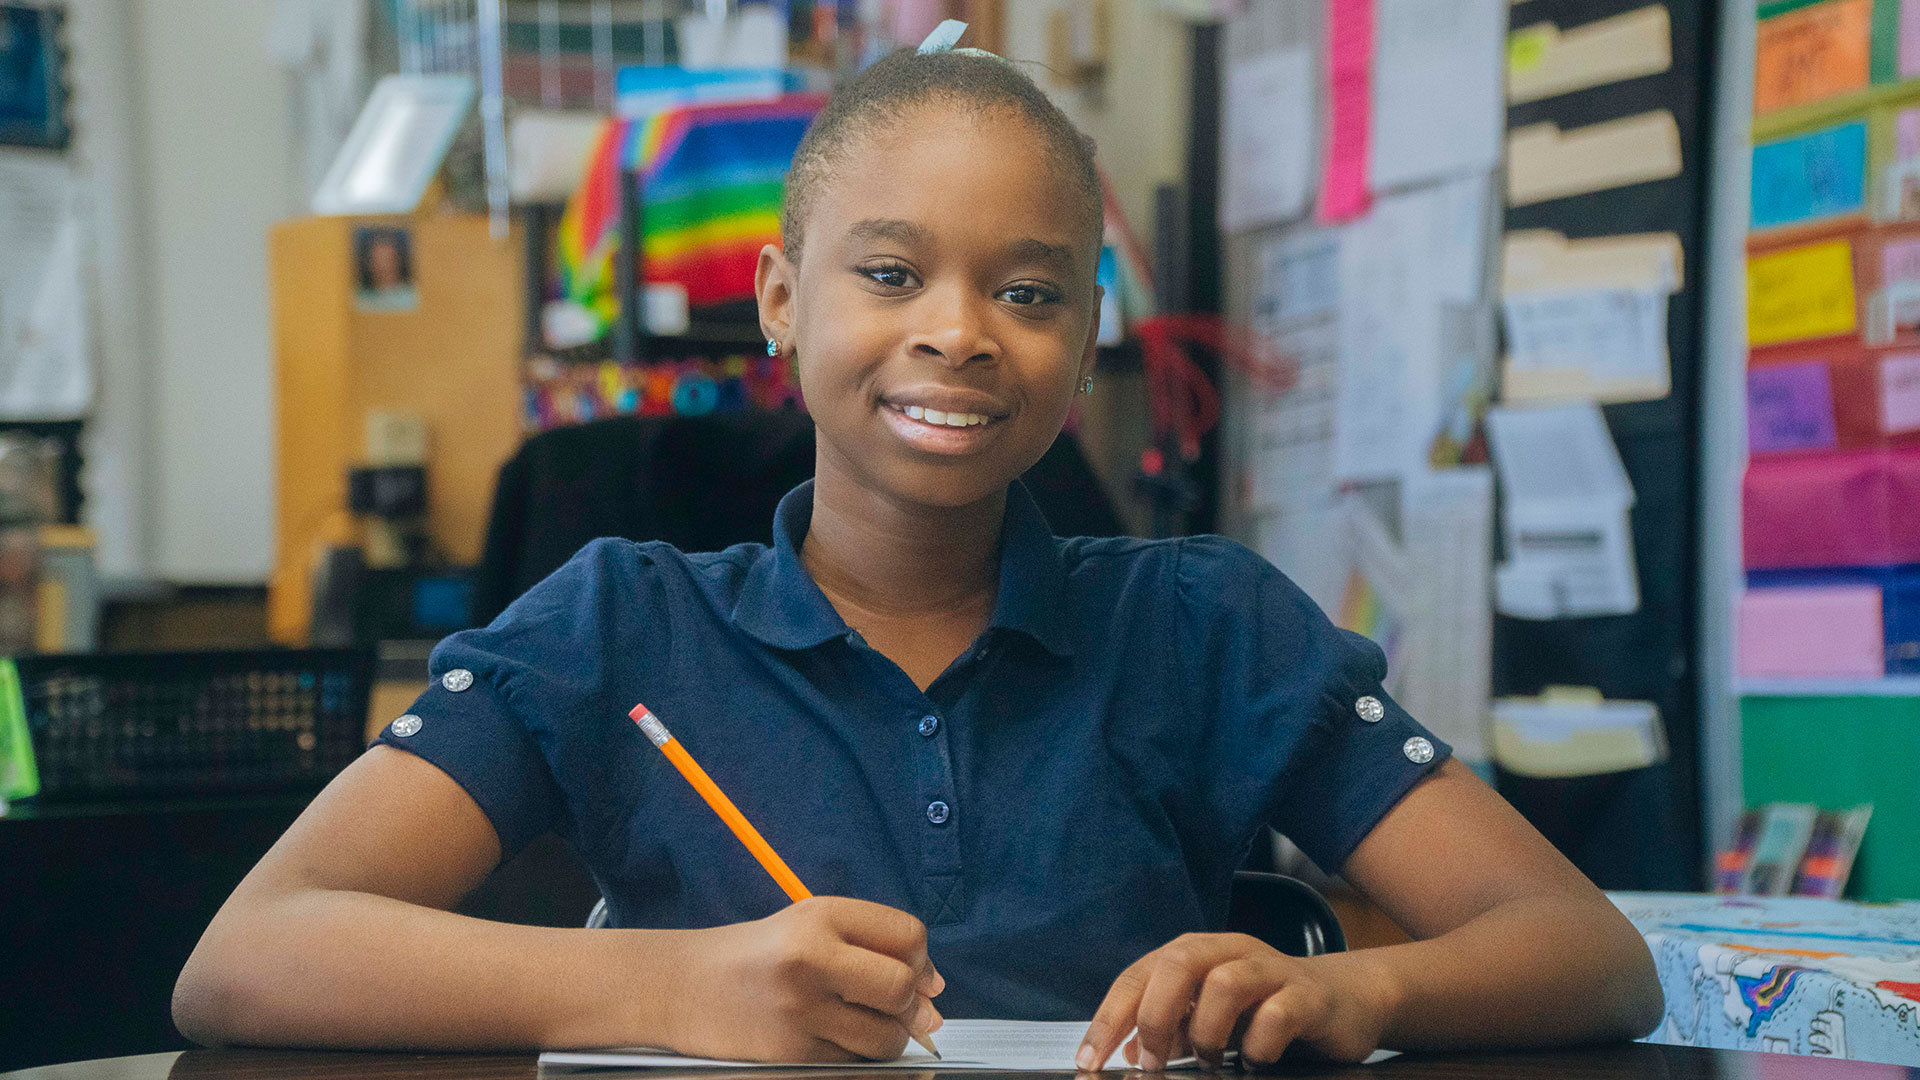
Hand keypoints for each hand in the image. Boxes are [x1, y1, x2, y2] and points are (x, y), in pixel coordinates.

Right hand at [670, 896, 944, 1062]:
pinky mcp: (791, 1054)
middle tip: (895, 1006)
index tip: (913, 971)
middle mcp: (809, 958)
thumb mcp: (814, 925)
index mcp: (821, 916)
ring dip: (889, 1036)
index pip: (908, 936)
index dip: (921, 959)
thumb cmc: (763, 953)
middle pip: (901, 987)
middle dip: (910, 1003)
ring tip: (863, 1023)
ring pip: (885, 1037)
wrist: (687, 987)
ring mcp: (799, 1010)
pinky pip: (855, 1064)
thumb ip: (877, 945)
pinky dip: (858, 1056)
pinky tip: (835, 1039)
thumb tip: (935, 991)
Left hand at [1077, 933, 1393, 1070]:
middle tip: (1152, 1063)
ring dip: (1207, 1032)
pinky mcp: (1308, 996)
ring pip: (1224, 983)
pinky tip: (1256, 1061)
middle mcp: (1230, 951)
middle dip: (1155, 1017)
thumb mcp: (1211, 1018)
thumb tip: (1128, 1051)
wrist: (1345, 999)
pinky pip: (1277, 1014)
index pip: (1138, 975)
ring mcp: (1271, 970)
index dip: (1110, 1018)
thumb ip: (1171, 1027)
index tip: (1090, 1061)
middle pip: (1177, 963)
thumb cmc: (1267, 1009)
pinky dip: (1258, 1045)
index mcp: (1197, 953)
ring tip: (1210, 1061)